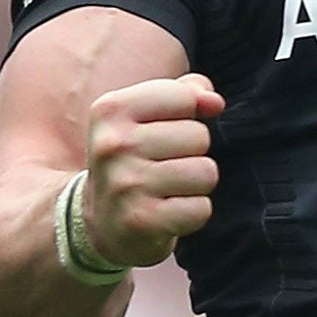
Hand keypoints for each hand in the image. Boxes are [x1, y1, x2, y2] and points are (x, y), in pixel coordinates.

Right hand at [81, 73, 224, 267]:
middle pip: (200, 136)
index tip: (163, 131)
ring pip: (206, 172)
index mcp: (110, 110)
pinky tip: (167, 212)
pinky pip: (201, 208)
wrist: (102, 222)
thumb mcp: (147, 115)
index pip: (185, 97)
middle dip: (193, 152)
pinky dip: (193, 212)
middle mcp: (113, 145)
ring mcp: (126, 185)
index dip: (187, 115)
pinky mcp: (143, 221)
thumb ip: (185, 93)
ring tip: (168, 189)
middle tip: (163, 166)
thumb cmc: (135, 158)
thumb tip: (214, 102)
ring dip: (196, 184)